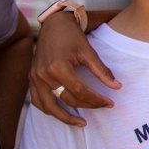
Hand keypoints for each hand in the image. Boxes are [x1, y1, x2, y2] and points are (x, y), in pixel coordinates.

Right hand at [29, 11, 119, 126]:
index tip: (109, 103)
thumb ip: (102, 71)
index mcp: (58, 68)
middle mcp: (44, 75)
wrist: (54, 25)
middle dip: (87, 106)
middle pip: (67, 99)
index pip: (80, 91)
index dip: (96, 99)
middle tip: (103, 107)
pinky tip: (62, 113)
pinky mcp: (31, 78)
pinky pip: (38, 101)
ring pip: (48, 106)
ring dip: (64, 117)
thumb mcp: (89, 52)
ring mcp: (35, 78)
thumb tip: (117, 87)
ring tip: (81, 123)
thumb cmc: (72, 36)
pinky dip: (49, 109)